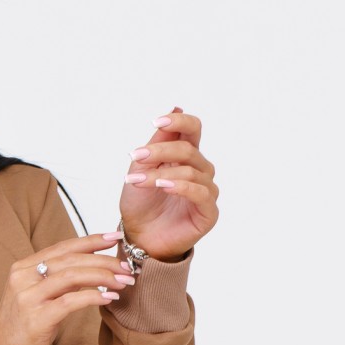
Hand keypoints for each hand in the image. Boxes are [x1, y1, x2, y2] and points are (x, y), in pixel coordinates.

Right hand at [0, 231, 133, 344]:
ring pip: (72, 277)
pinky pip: (70, 302)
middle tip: (127, 267)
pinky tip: (110, 299)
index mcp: (22, 268)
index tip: (115, 237)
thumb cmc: (23, 331)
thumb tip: (91, 269)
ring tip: (124, 282)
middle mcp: (22, 279)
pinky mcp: (36, 320)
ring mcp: (27, 299)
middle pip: (69, 259)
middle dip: (103, 260)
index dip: (90, 240)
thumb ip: (57, 281)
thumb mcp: (37, 298)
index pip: (61, 247)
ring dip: (103, 277)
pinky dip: (93, 298)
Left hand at [119, 106, 218, 260]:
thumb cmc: (140, 204)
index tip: (157, 121)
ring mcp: (206, 191)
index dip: (179, 121)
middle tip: (136, 157)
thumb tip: (176, 108)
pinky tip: (164, 187)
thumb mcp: (141, 168)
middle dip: (160, 151)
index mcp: (185, 157)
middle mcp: (200, 171)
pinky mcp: (208, 212)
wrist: (138, 237)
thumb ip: (158, 141)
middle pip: (189, 149)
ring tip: (140, 181)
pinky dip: (182, 187)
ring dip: (162, 174)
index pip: (193, 129)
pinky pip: (201, 193)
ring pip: (192, 171)